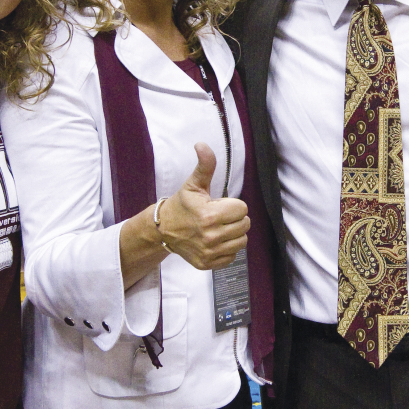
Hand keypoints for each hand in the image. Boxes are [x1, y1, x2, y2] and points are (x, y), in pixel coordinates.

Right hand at [159, 143, 249, 270]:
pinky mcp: (208, 264)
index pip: (243, 209)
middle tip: (219, 216)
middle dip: (234, 218)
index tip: (218, 205)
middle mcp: (210, 236)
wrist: (164, 230)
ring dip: (233, 234)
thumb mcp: (194, 184)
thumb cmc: (182, 206)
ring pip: (241, 242)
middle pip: (245, 225)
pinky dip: (227, 249)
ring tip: (218, 228)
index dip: (233, 205)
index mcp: (209, 215)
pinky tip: (215, 241)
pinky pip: (232, 256)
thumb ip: (205, 165)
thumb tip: (202, 145)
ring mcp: (209, 252)